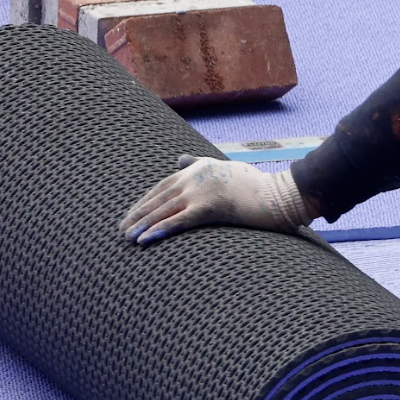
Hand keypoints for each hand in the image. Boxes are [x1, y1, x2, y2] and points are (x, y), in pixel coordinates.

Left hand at [120, 155, 309, 244]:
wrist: (278, 195)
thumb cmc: (255, 185)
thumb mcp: (224, 168)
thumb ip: (199, 163)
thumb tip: (179, 159)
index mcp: (197, 168)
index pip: (162, 186)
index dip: (144, 201)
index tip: (131, 215)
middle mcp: (195, 177)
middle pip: (159, 198)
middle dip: (138, 214)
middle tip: (121, 229)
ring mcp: (201, 191)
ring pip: (164, 210)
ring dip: (142, 224)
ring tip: (126, 237)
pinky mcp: (209, 208)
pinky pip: (178, 221)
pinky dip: (158, 230)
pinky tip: (144, 240)